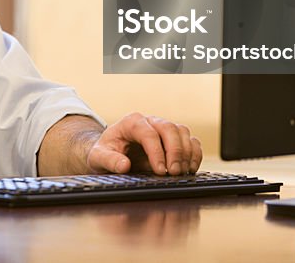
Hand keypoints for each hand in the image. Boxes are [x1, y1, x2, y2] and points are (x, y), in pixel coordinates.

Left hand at [86, 112, 201, 175]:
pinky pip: (191, 140)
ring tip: (182, 173)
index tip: (160, 170)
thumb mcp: (99, 157)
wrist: (112, 152)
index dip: (157, 152)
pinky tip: (191, 168)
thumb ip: (109, 160)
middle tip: (174, 173)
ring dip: (186, 153)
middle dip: (175, 152)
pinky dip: (195, 153)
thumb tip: (124, 165)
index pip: (148, 133)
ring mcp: (163, 129)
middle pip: (169, 128)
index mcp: (131, 122)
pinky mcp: (174, 139)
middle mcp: (150, 122)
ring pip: (182, 132)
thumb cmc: (106, 152)